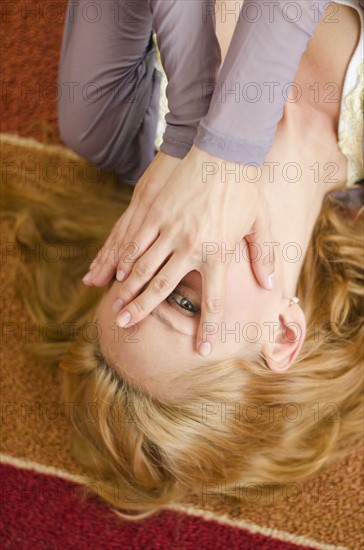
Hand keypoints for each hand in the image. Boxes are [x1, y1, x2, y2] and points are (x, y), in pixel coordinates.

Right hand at [93, 144, 275, 356]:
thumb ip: (264, 256)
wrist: (224, 148)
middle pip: (163, 285)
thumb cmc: (244, 187)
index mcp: (218, 251)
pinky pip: (134, 240)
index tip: (204, 350)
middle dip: (142, 308)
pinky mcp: (154, 210)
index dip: (209, 327)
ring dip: (127, 289)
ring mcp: (169, 227)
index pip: (214, 299)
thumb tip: (271, 286)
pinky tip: (115, 272)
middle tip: (125, 325)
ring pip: (143, 265)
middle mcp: (191, 244)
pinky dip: (123, 259)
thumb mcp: (261, 222)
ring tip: (115, 306)